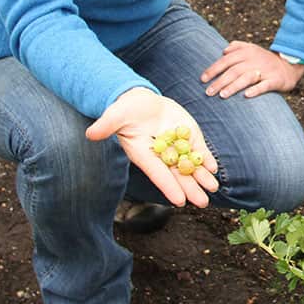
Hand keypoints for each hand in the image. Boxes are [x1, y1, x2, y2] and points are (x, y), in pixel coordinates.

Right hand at [86, 87, 219, 207]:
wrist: (140, 100)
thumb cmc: (125, 110)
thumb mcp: (115, 115)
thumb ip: (106, 125)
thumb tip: (90, 133)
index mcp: (143, 154)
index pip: (157, 173)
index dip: (168, 186)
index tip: (180, 201)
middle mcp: (161, 154)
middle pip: (177, 175)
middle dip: (190, 188)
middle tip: (203, 203)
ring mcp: (176, 145)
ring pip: (190, 164)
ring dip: (202, 176)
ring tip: (213, 188)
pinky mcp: (187, 135)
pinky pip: (197, 149)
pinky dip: (205, 158)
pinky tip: (213, 168)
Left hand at [201, 41, 303, 97]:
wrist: (290, 66)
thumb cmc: (266, 60)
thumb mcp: (253, 49)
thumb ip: (238, 47)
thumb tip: (224, 50)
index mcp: (247, 52)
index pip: (226, 60)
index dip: (214, 69)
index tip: (202, 79)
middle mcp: (255, 60)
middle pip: (234, 70)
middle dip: (220, 81)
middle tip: (208, 92)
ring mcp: (265, 70)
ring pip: (247, 78)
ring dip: (234, 86)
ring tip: (222, 95)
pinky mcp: (275, 80)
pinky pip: (265, 85)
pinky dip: (256, 90)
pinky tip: (246, 96)